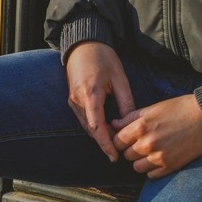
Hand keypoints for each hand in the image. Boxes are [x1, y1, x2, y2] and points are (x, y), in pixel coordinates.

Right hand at [65, 41, 134, 162]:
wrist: (82, 45)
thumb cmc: (102, 57)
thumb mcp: (119, 76)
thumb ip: (125, 100)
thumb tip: (129, 121)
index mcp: (91, 94)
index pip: (97, 127)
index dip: (106, 144)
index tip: (114, 156)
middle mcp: (78, 102)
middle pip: (91, 131)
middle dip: (105, 142)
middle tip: (120, 150)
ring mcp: (73, 103)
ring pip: (87, 127)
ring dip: (100, 135)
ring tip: (116, 141)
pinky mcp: (72, 102)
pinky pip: (84, 120)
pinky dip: (95, 127)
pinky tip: (107, 128)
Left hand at [111, 95, 201, 177]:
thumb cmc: (180, 110)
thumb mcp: (154, 108)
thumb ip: (130, 118)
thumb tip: (113, 124)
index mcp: (141, 127)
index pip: (117, 142)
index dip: (121, 140)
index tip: (127, 139)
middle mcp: (147, 144)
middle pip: (126, 155)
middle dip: (132, 149)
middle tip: (144, 142)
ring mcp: (158, 157)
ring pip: (136, 167)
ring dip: (141, 161)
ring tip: (153, 150)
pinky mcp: (168, 166)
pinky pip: (150, 174)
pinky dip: (153, 168)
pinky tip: (161, 157)